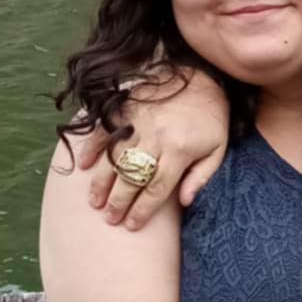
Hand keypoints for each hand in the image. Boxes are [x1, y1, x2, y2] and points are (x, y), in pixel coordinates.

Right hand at [76, 69, 229, 229]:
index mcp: (180, 150)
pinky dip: (92, 147)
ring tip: (94, 202)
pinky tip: (84, 166)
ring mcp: (138, 121)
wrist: (203, 77)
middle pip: (132, 177)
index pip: (157, 188)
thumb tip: (185, 202)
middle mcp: (156, 137)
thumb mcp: (218, 149)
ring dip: (102, 182)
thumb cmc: (211, 118)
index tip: (131, 225)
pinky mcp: (127, 107)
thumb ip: (202, 177)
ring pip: (114, 157)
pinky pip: (105, 129)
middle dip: (119, 202)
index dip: (143, 210)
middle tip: (110, 219)